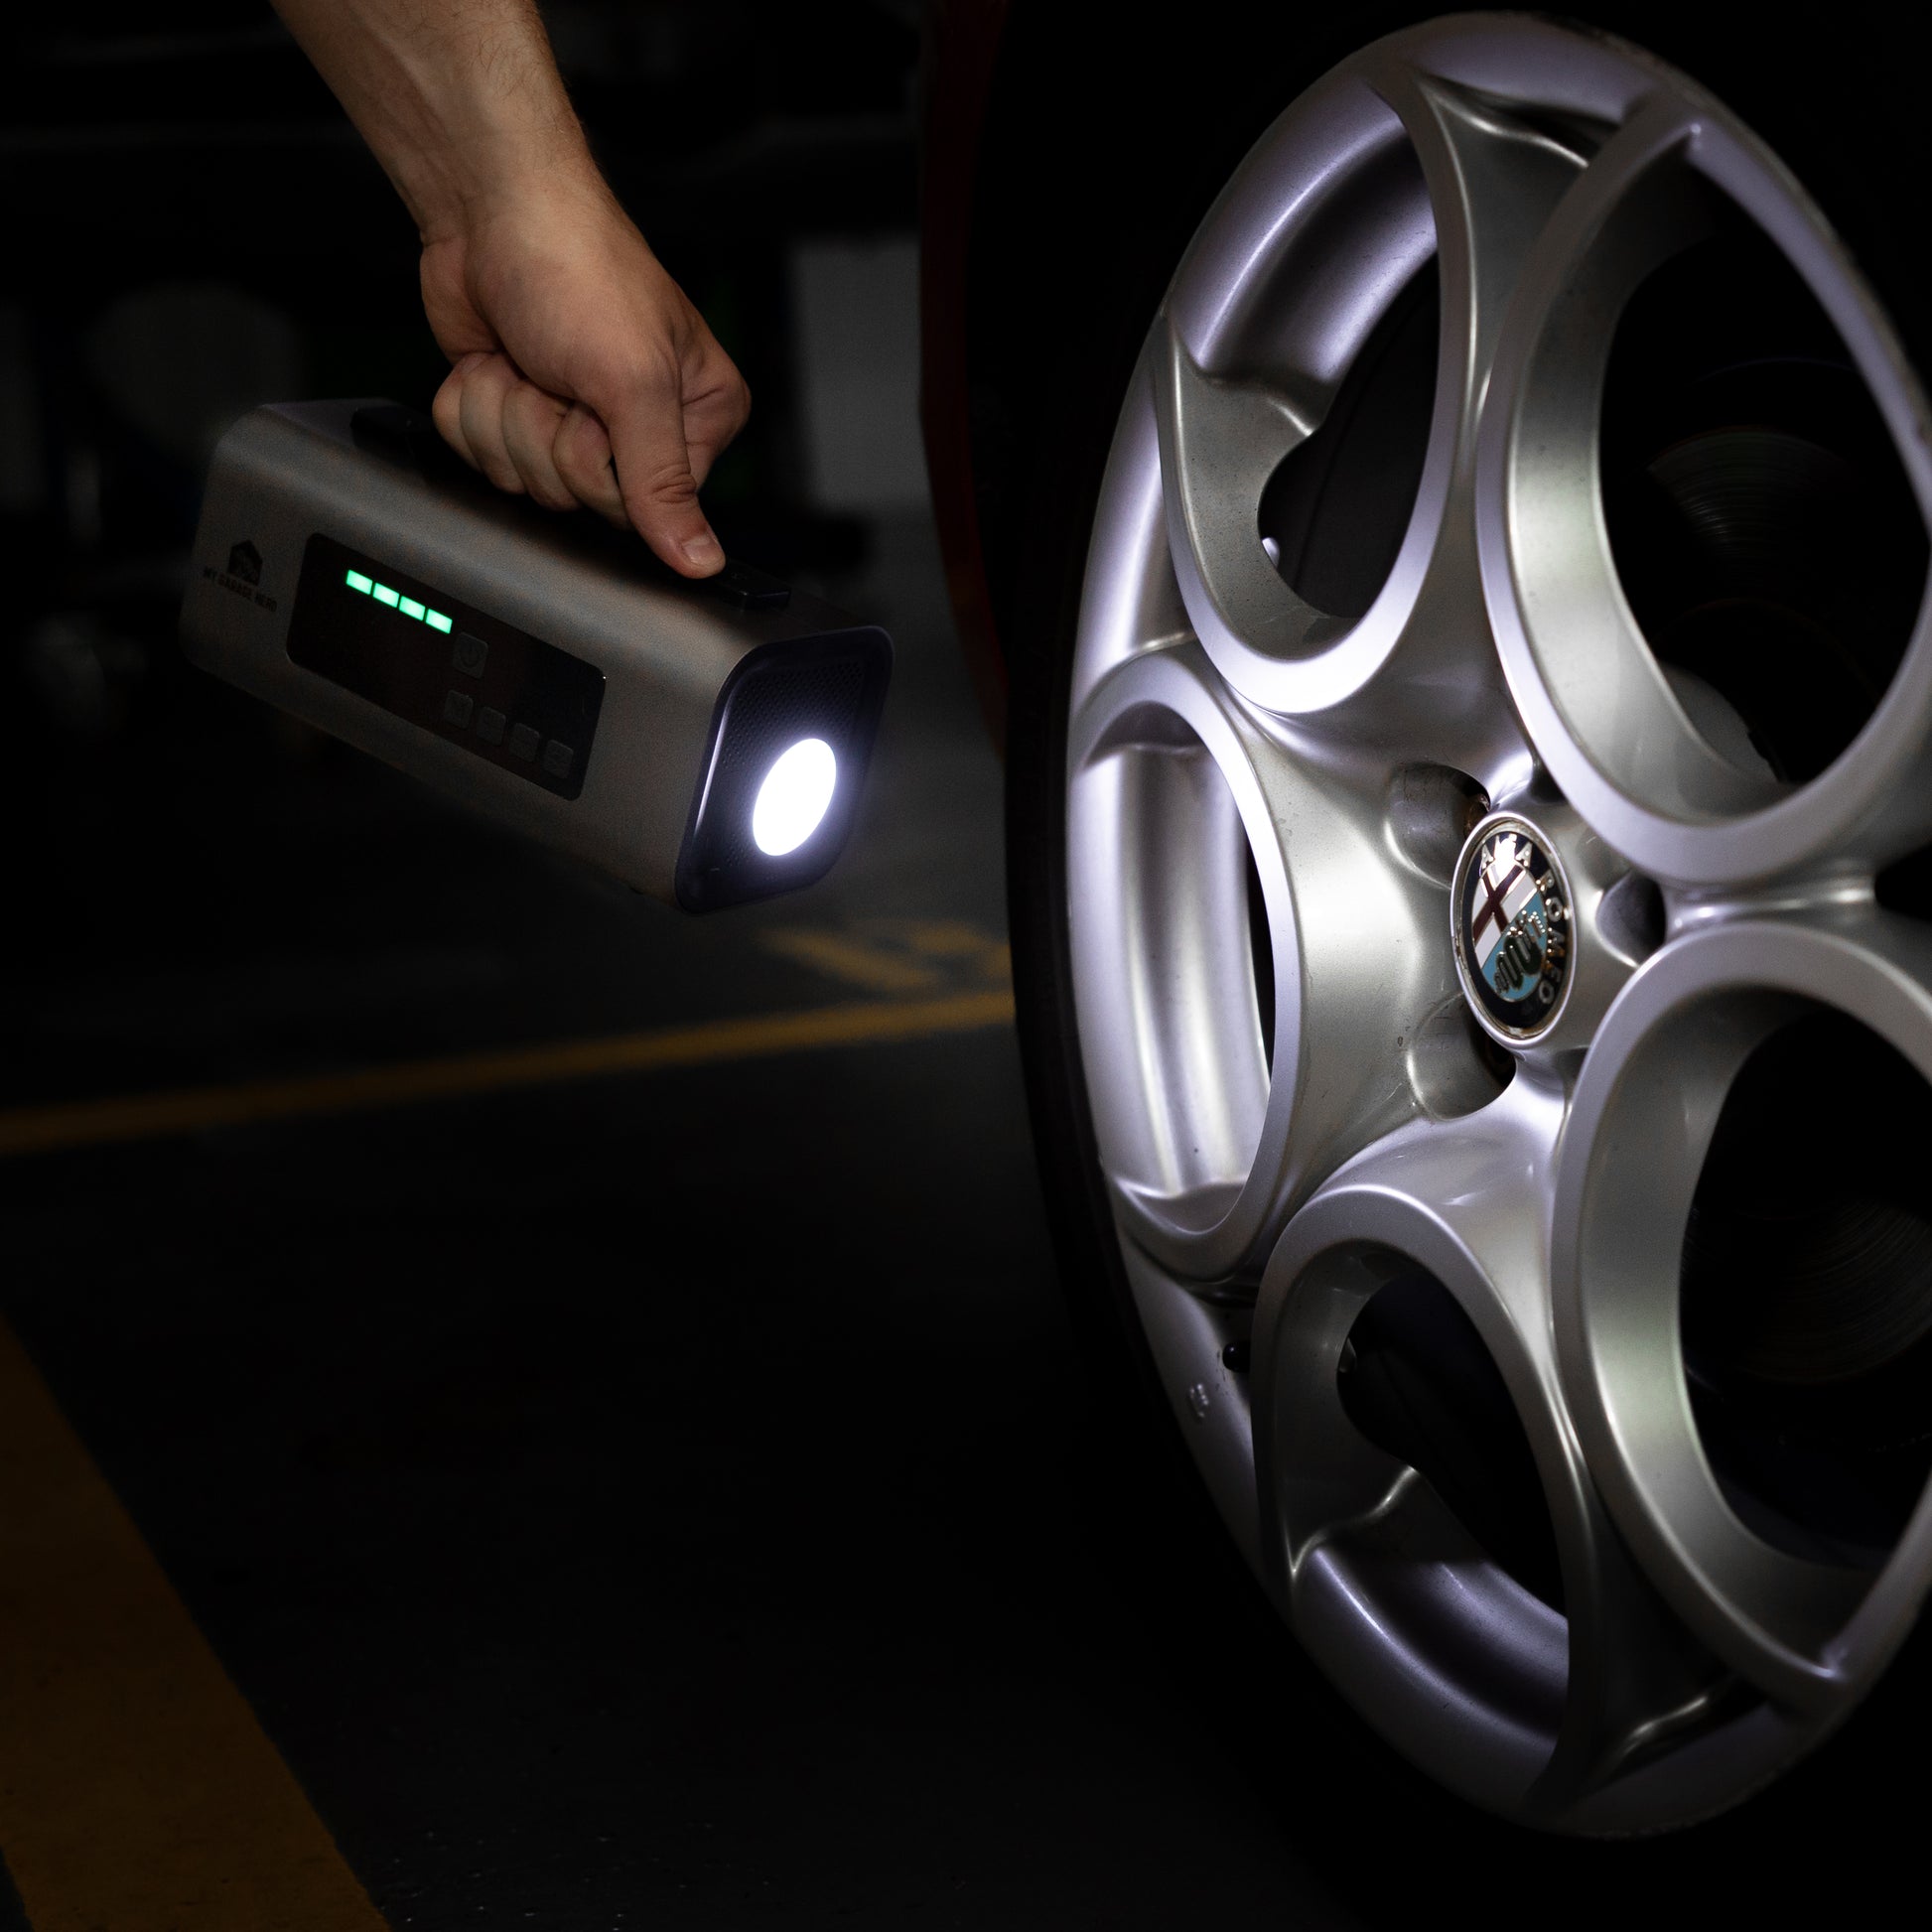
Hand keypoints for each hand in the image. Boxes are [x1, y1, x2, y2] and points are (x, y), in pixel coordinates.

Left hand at [421, 175, 750, 576]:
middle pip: (579, 498)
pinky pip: (478, 455)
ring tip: (528, 359)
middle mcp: (640, 428)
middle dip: (547, 435)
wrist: (491, 208)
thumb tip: (701, 563)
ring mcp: (571, 423)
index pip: (645, 508)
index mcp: (697, 419)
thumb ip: (664, 484)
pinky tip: (497, 360)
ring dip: (506, 415)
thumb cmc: (578, 265)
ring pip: (521, 480)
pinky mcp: (514, 413)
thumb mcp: (635, 383)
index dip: (602, 467)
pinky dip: (472, 406)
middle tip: (558, 375)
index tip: (597, 411)